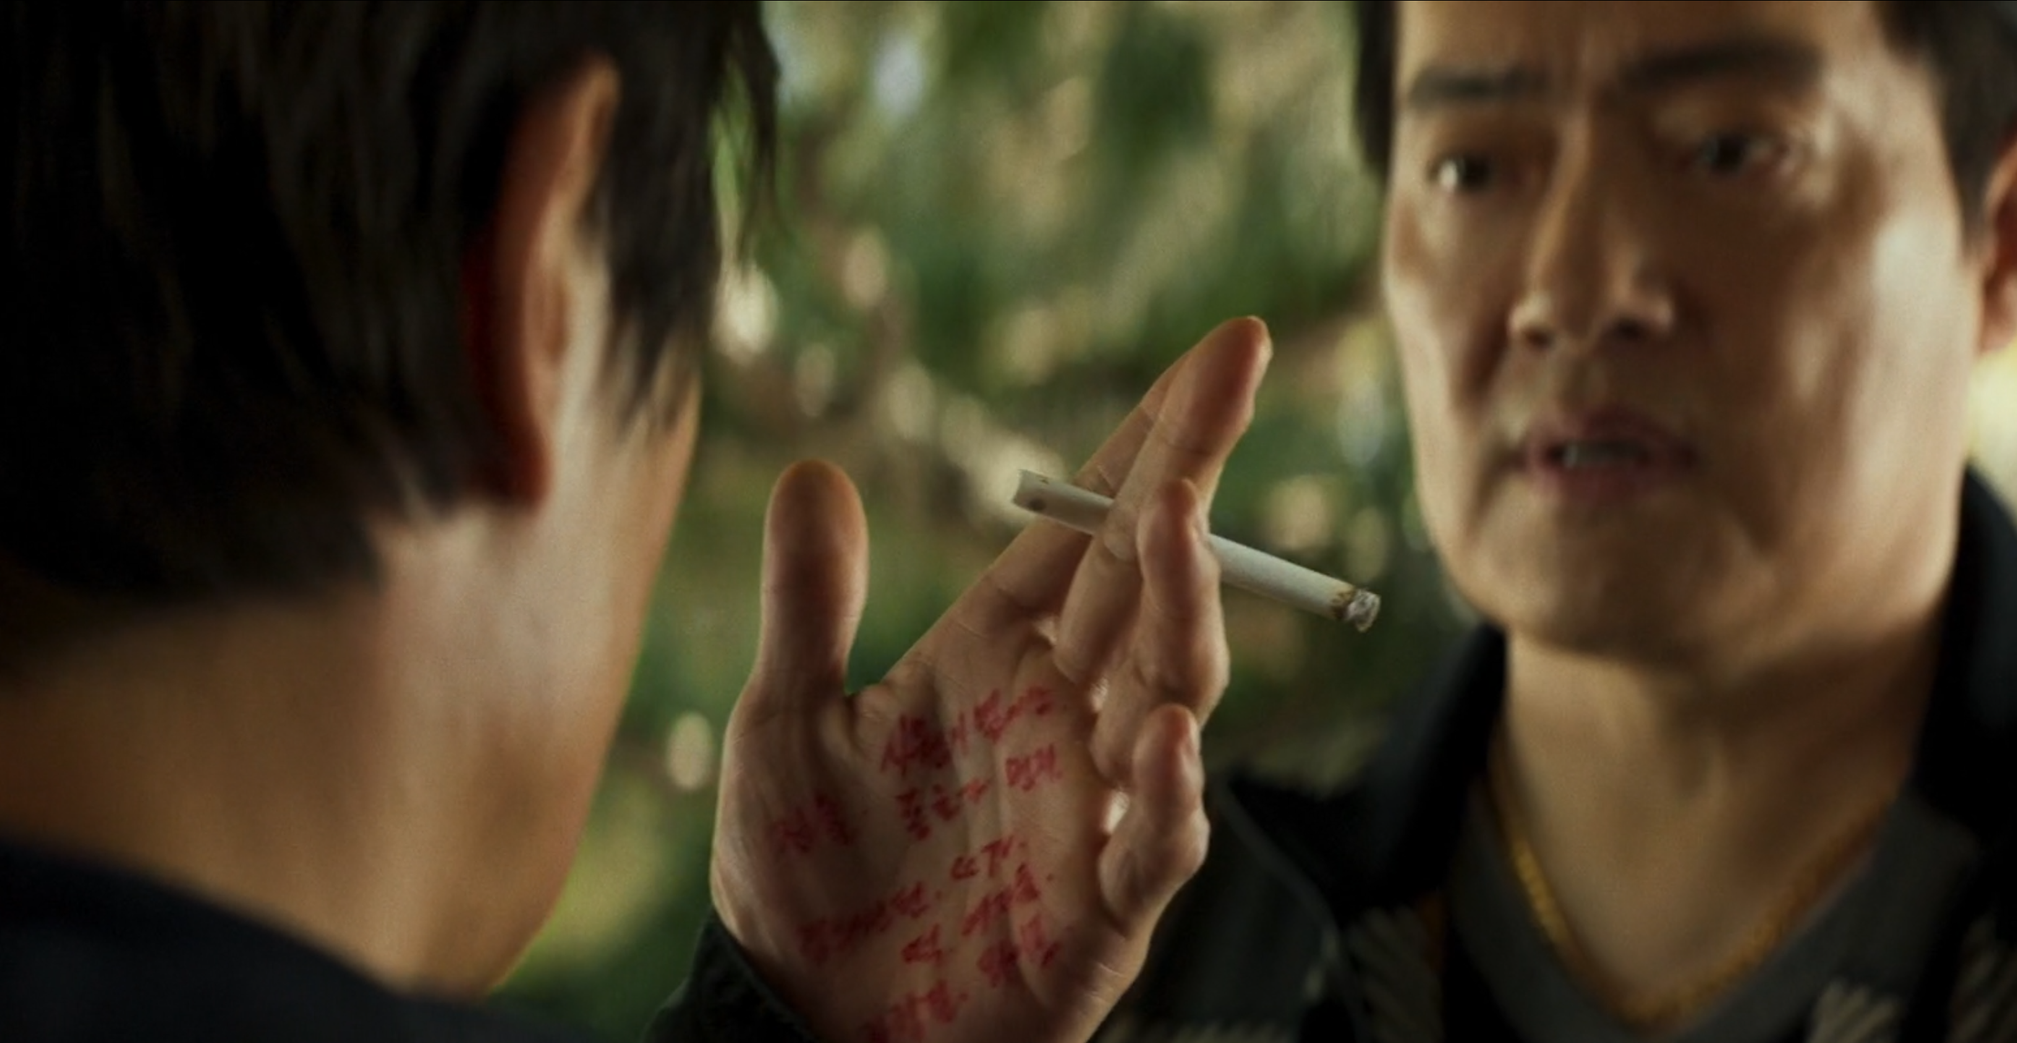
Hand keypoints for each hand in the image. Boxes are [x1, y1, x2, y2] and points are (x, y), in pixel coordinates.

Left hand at [709, 318, 1271, 1042]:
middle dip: (1192, 474)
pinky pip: (1156, 837)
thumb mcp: (782, 726)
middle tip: (1234, 373)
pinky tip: (1157, 735)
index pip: (1089, 527)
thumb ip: (807, 606)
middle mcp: (1061, 711)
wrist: (807, 1028)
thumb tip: (810, 473)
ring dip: (1184, 606)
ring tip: (1175, 527)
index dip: (1153, 439)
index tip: (1218, 348)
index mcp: (994, 653)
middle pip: (1149, 576)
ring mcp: (1093, 802)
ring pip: (1171, 683)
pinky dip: (1166, 789)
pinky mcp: (1104, 904)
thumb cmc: (801, 880)